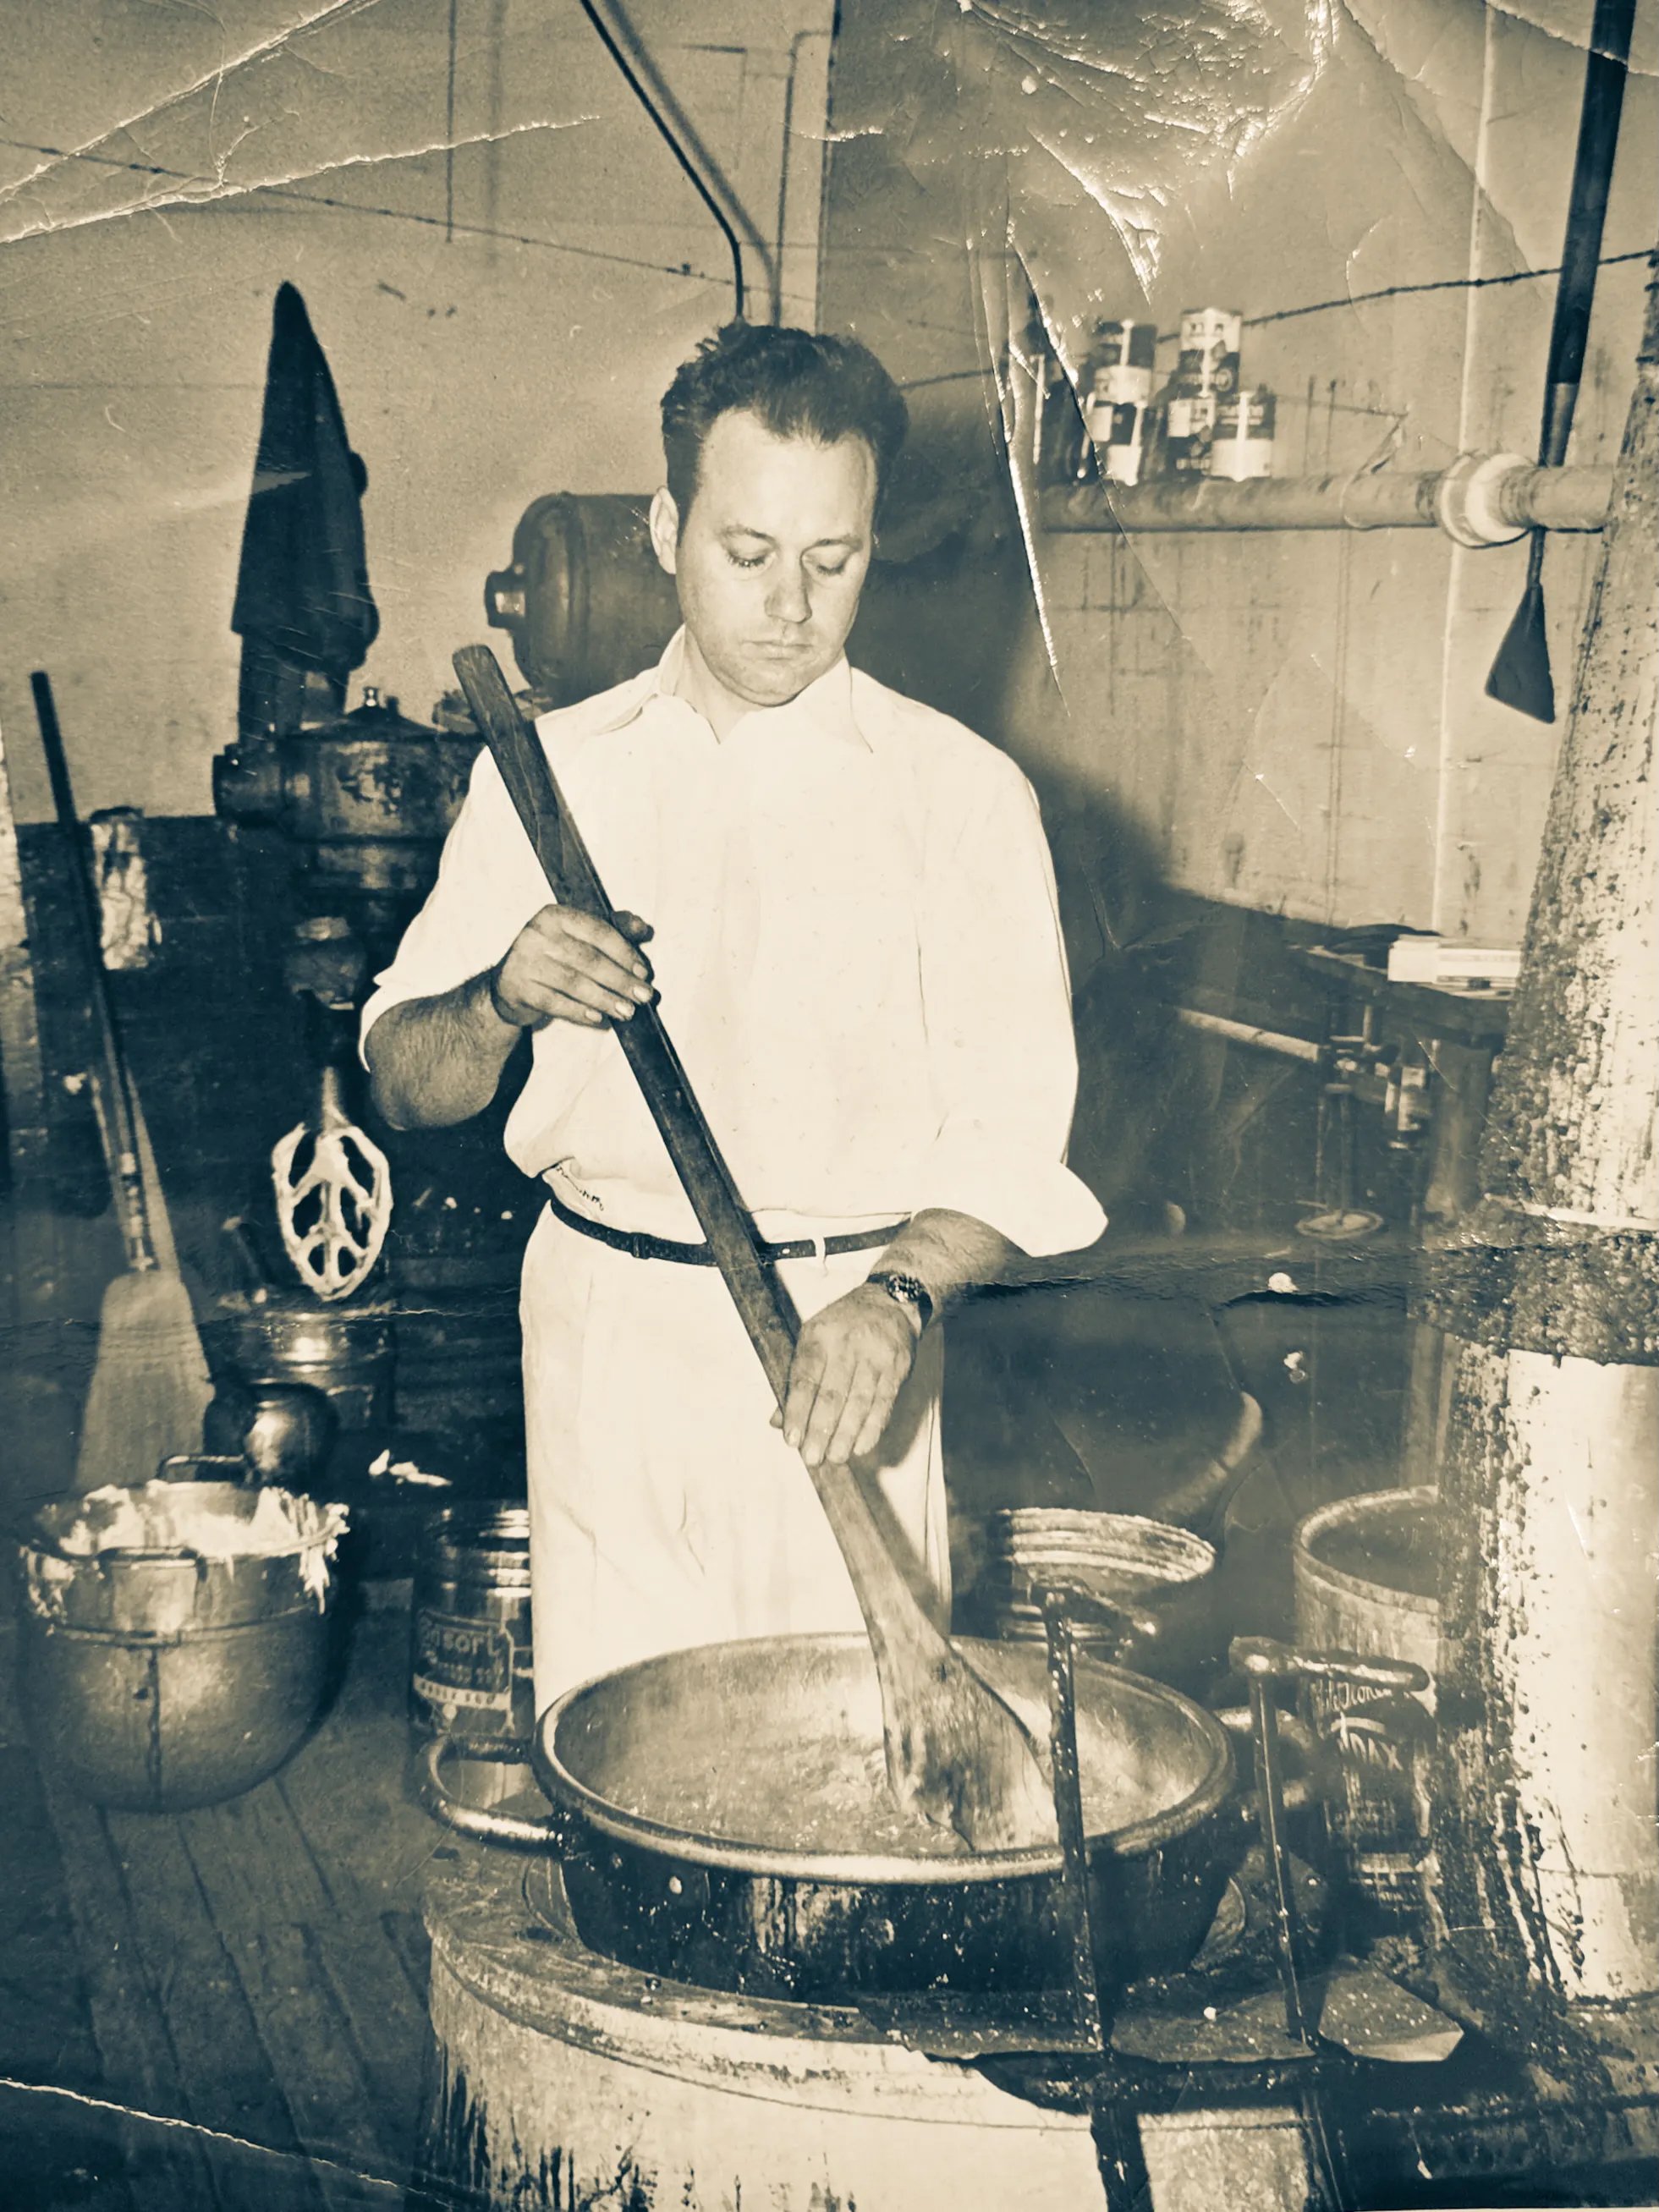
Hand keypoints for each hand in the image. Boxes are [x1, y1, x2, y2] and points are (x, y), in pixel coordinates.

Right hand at [489, 905, 653, 1030]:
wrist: (508, 985)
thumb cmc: (553, 959)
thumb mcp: (580, 939)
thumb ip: (613, 929)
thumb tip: (642, 927)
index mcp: (556, 915)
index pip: (598, 931)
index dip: (625, 952)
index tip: (644, 972)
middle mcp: (537, 933)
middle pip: (588, 959)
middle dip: (621, 980)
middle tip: (644, 997)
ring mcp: (524, 960)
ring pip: (573, 982)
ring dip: (605, 999)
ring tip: (627, 1011)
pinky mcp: (516, 986)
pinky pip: (554, 1003)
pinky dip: (579, 1012)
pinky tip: (599, 1018)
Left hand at [776, 1283, 920, 1469]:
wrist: (890, 1302)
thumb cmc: (844, 1326)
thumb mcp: (813, 1339)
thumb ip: (796, 1380)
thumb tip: (778, 1421)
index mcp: (819, 1335)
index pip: (805, 1377)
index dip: (798, 1411)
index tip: (791, 1438)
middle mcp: (847, 1344)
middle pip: (833, 1394)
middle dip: (821, 1430)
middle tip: (812, 1457)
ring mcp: (875, 1356)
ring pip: (859, 1402)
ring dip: (846, 1434)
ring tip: (835, 1458)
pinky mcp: (897, 1368)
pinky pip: (884, 1404)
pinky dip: (872, 1428)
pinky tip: (861, 1447)